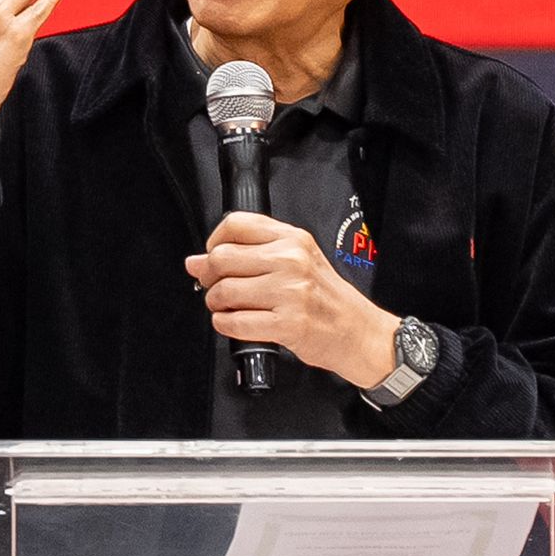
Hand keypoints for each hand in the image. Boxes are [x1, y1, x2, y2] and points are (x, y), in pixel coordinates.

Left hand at [185, 212, 401, 388]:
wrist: (357, 330)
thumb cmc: (326, 297)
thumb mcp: (299, 259)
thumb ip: (251, 254)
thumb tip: (198, 261)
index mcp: (293, 239)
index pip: (236, 225)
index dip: (214, 242)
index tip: (213, 256)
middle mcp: (292, 260)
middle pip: (223, 257)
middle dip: (209, 276)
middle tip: (215, 286)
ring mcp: (291, 292)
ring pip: (225, 291)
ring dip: (216, 303)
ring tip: (226, 307)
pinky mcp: (288, 323)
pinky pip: (236, 322)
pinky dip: (225, 325)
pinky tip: (233, 322)